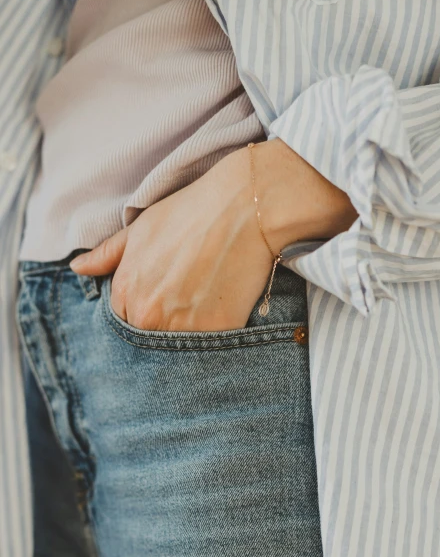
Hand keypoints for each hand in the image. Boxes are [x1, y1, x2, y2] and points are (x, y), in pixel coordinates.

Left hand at [70, 139, 355, 331]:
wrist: (243, 208)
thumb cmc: (191, 212)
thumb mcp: (141, 228)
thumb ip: (107, 254)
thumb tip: (78, 268)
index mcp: (127, 292)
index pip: (125, 320)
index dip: (145, 308)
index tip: (166, 295)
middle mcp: (148, 316)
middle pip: (150, 337)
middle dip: (165, 324)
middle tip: (190, 300)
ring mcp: (182, 328)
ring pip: (179, 348)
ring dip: (190, 334)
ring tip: (207, 304)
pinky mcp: (217, 333)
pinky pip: (211, 347)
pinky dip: (216, 335)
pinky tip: (226, 309)